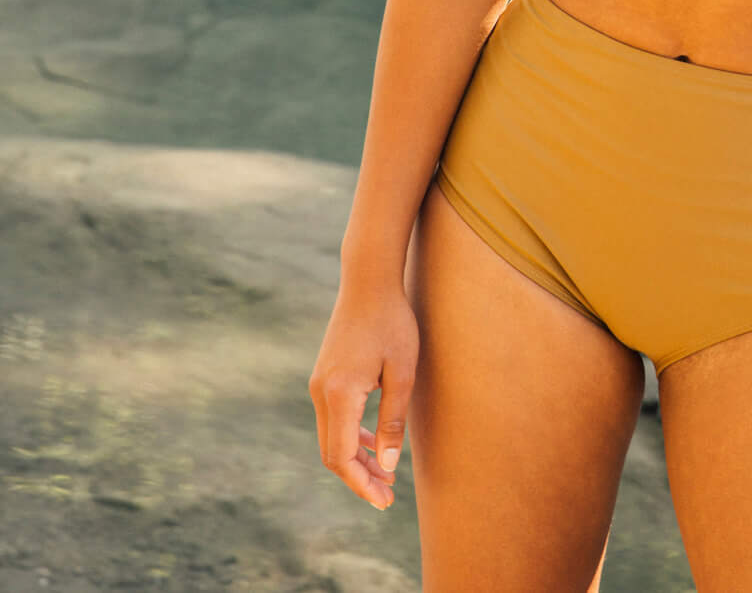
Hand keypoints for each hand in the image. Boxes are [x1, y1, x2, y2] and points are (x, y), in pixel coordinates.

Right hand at [308, 280, 420, 510]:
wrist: (368, 281)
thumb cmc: (392, 322)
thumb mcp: (403, 371)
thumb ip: (394, 419)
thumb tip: (390, 466)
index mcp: (339, 393)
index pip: (342, 456)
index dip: (361, 484)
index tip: (384, 500)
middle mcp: (321, 392)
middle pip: (333, 453)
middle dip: (359, 478)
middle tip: (388, 496)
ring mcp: (318, 384)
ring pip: (332, 438)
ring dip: (356, 459)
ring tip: (386, 475)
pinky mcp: (323, 377)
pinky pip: (334, 419)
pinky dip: (352, 437)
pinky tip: (376, 444)